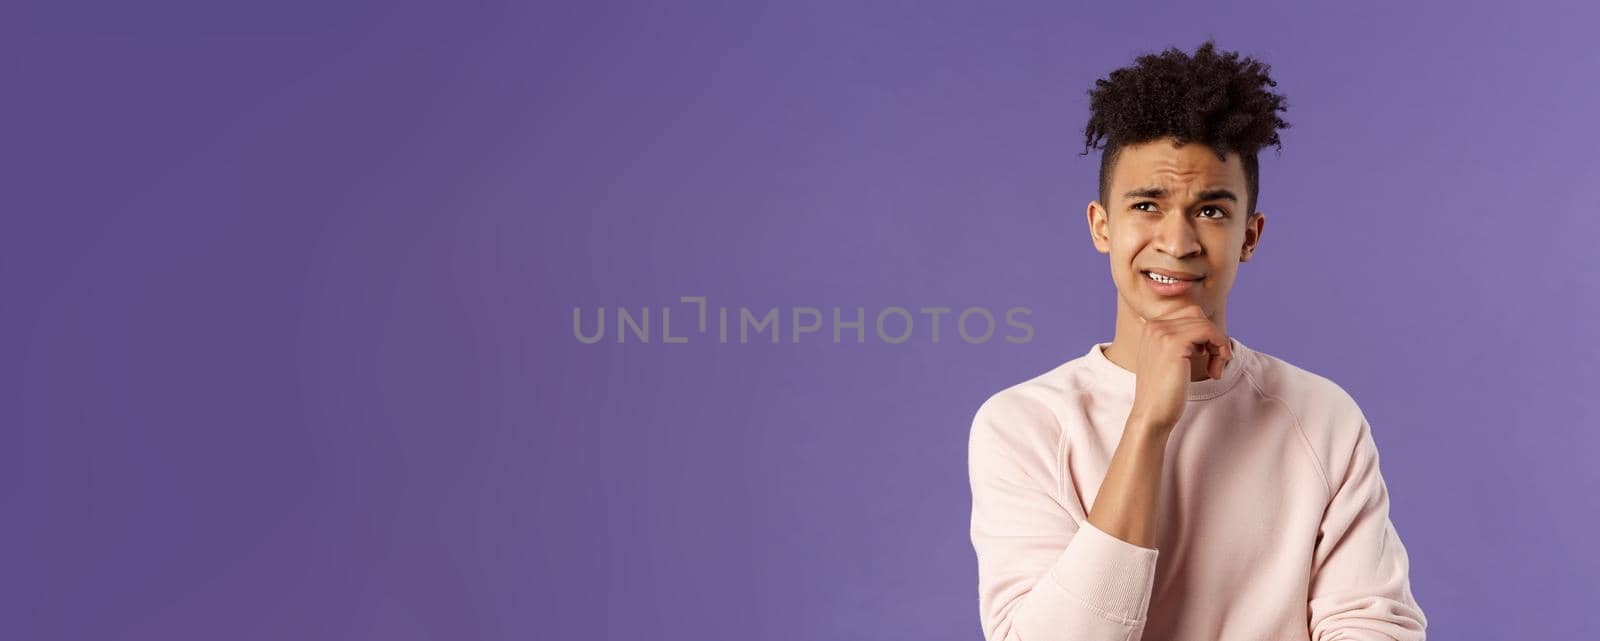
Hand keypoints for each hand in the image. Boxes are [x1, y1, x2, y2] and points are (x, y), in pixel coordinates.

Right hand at [1128, 304, 1231, 432]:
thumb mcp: (1169, 359)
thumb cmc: (1164, 392)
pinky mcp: (1174, 343)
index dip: (1205, 333)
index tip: (1208, 357)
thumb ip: (1180, 340)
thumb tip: (1208, 328)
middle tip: (1215, 361)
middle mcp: (1154, 325)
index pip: (1188, 313)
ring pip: (1205, 323)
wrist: (1151, 414)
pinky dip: (1219, 349)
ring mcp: (1162, 332)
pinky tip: (1214, 371)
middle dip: (1212, 336)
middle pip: (1197, 315)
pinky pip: (1209, 332)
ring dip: (1218, 345)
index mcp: (1151, 327)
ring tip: (1215, 368)